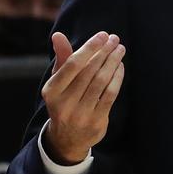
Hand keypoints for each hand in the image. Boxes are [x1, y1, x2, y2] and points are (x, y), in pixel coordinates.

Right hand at [41, 31, 125, 164]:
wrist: (67, 139)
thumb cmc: (64, 101)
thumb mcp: (58, 82)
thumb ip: (61, 58)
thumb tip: (57, 35)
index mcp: (52, 91)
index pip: (73, 64)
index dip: (89, 48)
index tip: (102, 35)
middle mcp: (64, 103)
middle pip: (89, 71)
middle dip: (104, 52)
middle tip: (114, 39)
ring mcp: (80, 114)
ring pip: (101, 82)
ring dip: (113, 62)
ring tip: (120, 49)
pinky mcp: (96, 121)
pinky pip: (110, 95)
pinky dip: (117, 78)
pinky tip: (120, 66)